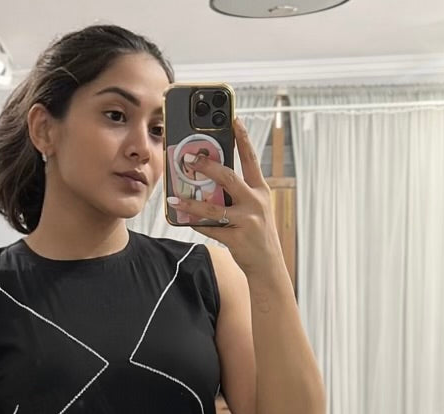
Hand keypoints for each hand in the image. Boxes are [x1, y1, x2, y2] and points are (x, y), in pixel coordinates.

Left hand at [166, 117, 284, 277]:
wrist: (268, 265)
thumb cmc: (257, 233)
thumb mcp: (254, 209)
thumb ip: (237, 194)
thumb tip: (210, 181)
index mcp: (260, 190)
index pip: (251, 159)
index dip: (243, 139)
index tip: (234, 119)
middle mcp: (255, 202)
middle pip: (228, 178)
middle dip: (207, 167)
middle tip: (189, 159)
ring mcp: (247, 221)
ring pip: (214, 208)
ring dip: (191, 202)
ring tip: (175, 198)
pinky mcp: (237, 239)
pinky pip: (210, 229)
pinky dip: (196, 223)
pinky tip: (183, 218)